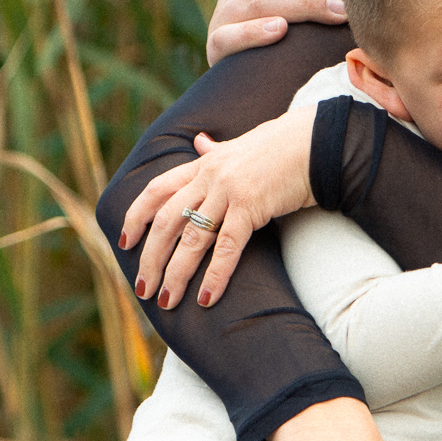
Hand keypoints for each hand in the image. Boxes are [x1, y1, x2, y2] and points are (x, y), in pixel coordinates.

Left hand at [121, 107, 317, 308]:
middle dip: (150, 258)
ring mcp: (229, 190)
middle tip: (142, 287)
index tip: (124, 242)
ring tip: (165, 300)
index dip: (135, 217)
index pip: (156, 190)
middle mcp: (210, 176)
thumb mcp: (241, 146)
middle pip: (166, 221)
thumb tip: (199, 142)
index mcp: (204, 163)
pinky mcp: (252, 205)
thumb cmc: (283, 146)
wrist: (317, 140)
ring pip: (191, 238)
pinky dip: (215, 275)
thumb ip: (214, 151)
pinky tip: (206, 298)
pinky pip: (227, 246)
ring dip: (175, 273)